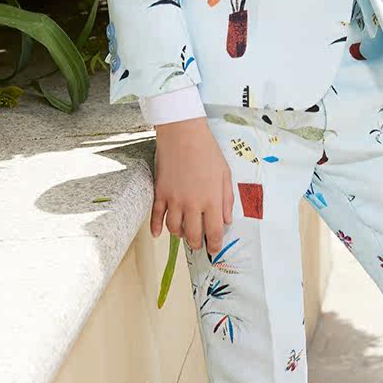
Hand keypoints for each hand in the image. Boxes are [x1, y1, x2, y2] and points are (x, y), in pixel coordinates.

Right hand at [150, 118, 233, 256]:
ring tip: (184, 232)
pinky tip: (158, 233)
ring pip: (174, 229)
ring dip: (180, 235)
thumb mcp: (225, 174)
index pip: (214, 232)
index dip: (215, 244)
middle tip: (199, 243)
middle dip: (197, 243)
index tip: (214, 249)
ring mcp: (174, 200)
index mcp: (212, 200)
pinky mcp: (160, 193)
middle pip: (193, 235)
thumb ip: (227, 199)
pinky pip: (155, 217)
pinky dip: (156, 228)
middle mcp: (192, 204)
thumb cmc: (207, 151)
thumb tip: (226, 220)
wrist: (182, 134)